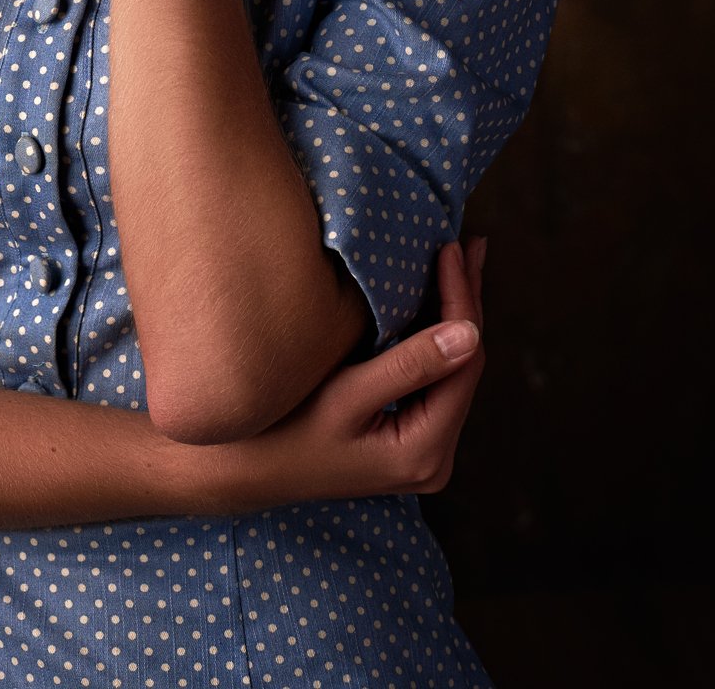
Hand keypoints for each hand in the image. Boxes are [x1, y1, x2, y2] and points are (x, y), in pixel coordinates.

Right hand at [207, 238, 486, 510]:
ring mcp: (424, 451)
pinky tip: (433, 301)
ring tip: (459, 264)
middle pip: (465, 366)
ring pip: (453, 370)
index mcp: (425, 450)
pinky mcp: (409, 439)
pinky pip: (435, 379)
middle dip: (466, 302)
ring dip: (453, 315)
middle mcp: (435, 458)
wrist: (244, 470)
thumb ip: (408, 366)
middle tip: (470, 244)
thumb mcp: (345, 394)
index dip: (462, 301)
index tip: (451, 249)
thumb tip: (470, 332)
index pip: (464, 363)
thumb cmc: (283, 430)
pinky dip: (434, 335)